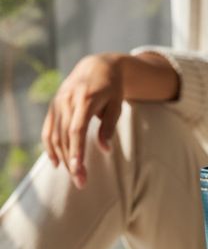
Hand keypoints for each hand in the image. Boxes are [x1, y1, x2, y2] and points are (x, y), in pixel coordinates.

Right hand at [41, 53, 124, 188]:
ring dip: (63, 158)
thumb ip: (109, 126)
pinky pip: (48, 129)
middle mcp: (67, 100)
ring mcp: (57, 103)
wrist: (97, 66)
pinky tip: (56, 163)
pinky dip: (50, 147)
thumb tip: (105, 149)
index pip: (77, 129)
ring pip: (55, 135)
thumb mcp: (117, 104)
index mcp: (85, 99)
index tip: (78, 170)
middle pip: (66, 136)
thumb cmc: (112, 88)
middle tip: (81, 183)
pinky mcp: (53, 106)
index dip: (77, 151)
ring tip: (74, 176)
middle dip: (72, 161)